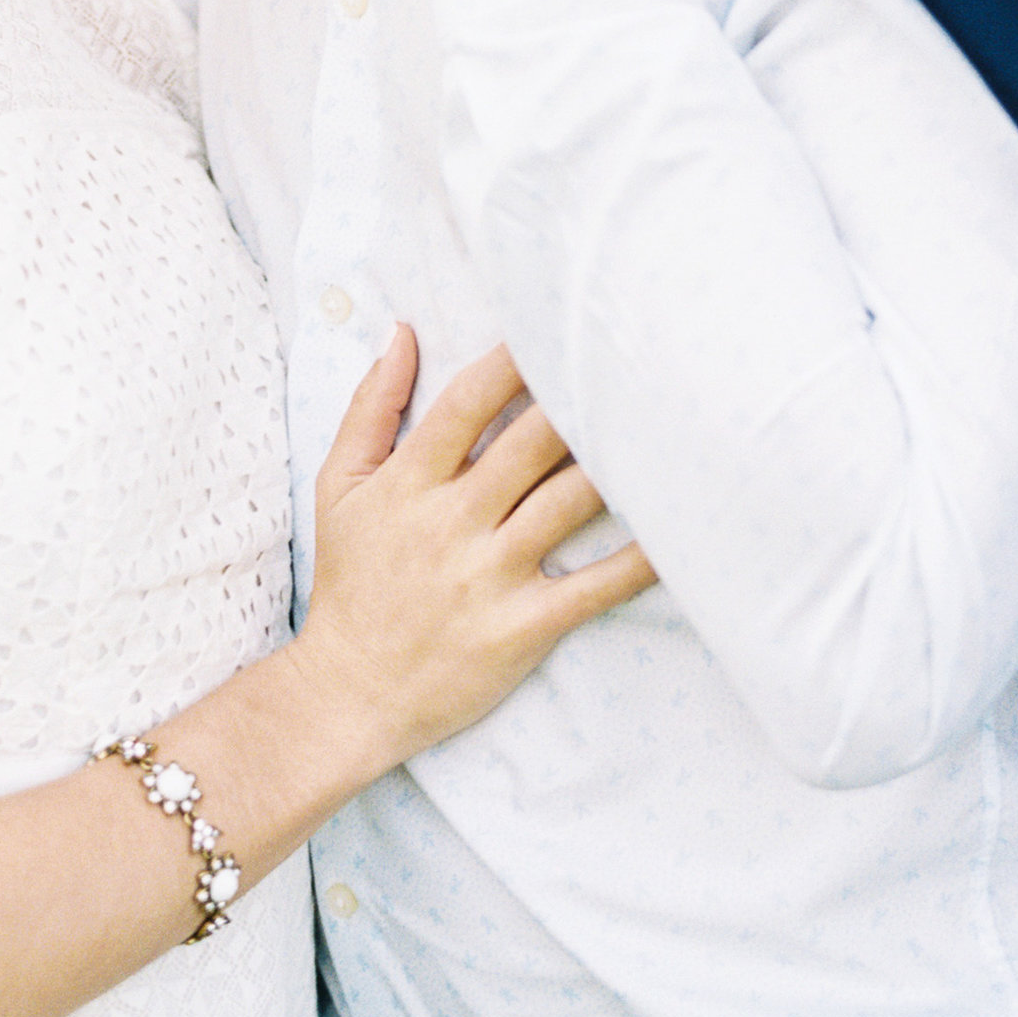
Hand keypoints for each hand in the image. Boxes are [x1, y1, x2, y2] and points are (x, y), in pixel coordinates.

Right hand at [295, 331, 654, 777]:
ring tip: (661, 426)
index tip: (553, 323)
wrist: (348, 693)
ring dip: (616, 465)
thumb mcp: (339, 487)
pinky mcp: (523, 627)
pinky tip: (679, 533)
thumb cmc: (349, 582)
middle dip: (578, 401)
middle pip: (531, 443)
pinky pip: (593, 587)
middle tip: (626, 362)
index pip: (469, 402)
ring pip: (568, 502)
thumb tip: (401, 332)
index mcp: (410, 482)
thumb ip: (370, 407)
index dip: (514, 359)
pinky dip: (640, 561)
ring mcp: (491, 575)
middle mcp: (454, 521)